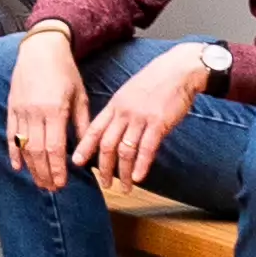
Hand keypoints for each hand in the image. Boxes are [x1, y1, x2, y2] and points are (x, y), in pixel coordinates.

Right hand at [0, 31, 96, 194]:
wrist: (41, 50)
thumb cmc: (64, 72)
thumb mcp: (79, 96)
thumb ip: (82, 124)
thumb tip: (85, 149)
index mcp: (55, 110)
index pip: (55, 148)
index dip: (58, 168)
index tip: (62, 183)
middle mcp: (35, 113)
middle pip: (38, 152)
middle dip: (45, 173)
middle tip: (51, 188)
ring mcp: (20, 111)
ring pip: (24, 147)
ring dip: (31, 167)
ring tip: (39, 181)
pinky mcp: (11, 108)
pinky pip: (10, 135)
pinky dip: (13, 153)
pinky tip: (18, 167)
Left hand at [80, 45, 214, 192]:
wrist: (179, 69)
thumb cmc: (155, 82)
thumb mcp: (129, 93)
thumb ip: (119, 112)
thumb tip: (112, 131)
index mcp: (114, 106)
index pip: (94, 130)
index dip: (84, 148)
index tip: (76, 163)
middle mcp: (124, 113)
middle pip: (107, 145)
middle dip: (104, 167)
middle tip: (104, 183)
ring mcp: (140, 118)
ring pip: (125, 150)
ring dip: (123, 172)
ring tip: (125, 187)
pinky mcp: (159, 122)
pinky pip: (147, 148)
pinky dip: (141, 165)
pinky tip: (138, 177)